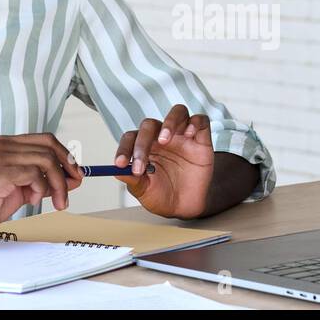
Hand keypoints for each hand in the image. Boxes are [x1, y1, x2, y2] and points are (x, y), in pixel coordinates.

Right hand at [0, 134, 82, 242]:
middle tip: (73, 189)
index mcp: (6, 144)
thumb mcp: (19, 189)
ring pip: (46, 160)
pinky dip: (41, 189)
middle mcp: (2, 145)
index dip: (66, 156)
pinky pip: (34, 175)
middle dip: (68, 169)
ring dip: (58, 184)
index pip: (46, 139)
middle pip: (50, 147)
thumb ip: (42, 180)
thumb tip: (73, 179)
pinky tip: (31, 201)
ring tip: (56, 202)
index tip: (76, 175)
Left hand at [114, 104, 214, 218]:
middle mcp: (162, 137)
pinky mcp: (201, 139)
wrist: (185, 207)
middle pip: (150, 125)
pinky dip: (195, 123)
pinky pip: (200, 120)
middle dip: (142, 143)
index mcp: (144, 147)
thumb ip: (133, 180)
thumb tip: (118, 171)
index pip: (131, 138)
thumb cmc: (162, 196)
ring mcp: (182, 136)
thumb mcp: (144, 191)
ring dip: (169, 122)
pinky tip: (189, 135)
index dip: (124, 148)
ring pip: (177, 112)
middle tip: (141, 165)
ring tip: (165, 140)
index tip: (121, 164)